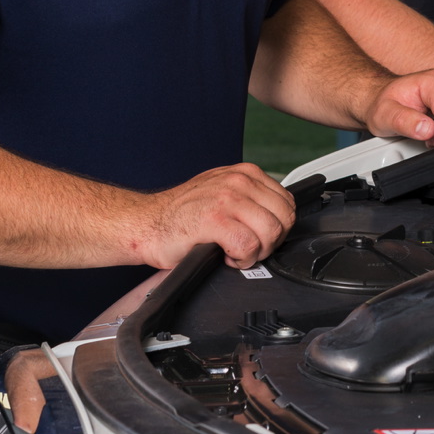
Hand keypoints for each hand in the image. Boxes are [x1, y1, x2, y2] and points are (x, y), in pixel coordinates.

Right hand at [137, 163, 295, 269]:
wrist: (145, 223)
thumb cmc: (181, 214)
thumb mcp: (222, 193)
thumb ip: (251, 199)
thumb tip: (277, 218)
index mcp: (245, 173)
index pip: (288, 203)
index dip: (278, 227)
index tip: (259, 236)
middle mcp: (239, 181)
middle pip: (284, 219)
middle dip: (271, 242)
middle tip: (249, 248)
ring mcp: (226, 199)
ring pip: (271, 233)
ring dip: (256, 252)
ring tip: (236, 252)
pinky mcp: (213, 220)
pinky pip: (248, 246)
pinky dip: (241, 260)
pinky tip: (226, 257)